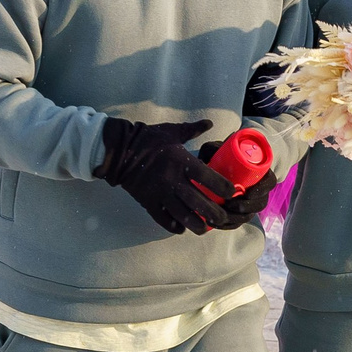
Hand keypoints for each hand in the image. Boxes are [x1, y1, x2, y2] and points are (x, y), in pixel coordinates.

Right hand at [97, 117, 230, 234]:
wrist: (120, 150)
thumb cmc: (148, 139)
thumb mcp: (172, 131)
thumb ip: (193, 129)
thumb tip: (210, 123)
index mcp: (181, 161)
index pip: (208, 178)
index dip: (223, 187)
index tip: (232, 192)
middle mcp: (173, 180)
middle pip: (199, 202)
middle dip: (214, 213)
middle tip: (223, 218)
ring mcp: (160, 193)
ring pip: (182, 215)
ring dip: (196, 224)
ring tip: (204, 228)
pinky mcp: (148, 202)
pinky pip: (163, 219)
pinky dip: (173, 226)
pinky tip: (181, 229)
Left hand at [195, 140, 275, 229]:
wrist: (213, 165)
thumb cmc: (218, 154)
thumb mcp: (215, 149)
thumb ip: (212, 149)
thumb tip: (205, 160)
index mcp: (260, 172)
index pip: (269, 182)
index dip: (262, 189)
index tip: (248, 192)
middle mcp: (258, 189)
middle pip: (260, 203)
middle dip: (247, 208)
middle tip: (230, 205)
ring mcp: (249, 202)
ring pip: (248, 215)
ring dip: (235, 219)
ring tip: (219, 216)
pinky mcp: (238, 213)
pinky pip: (237, 223)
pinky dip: (227, 225)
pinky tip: (214, 224)